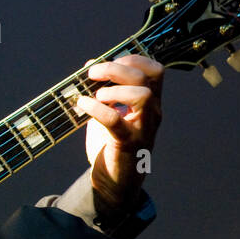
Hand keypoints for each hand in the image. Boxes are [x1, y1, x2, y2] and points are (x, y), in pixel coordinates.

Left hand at [77, 54, 163, 210]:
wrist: (113, 179)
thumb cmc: (111, 142)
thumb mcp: (108, 110)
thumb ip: (103, 88)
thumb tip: (90, 63)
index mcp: (150, 102)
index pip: (156, 71)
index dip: (135, 59)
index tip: (112, 60)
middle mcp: (152, 113)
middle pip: (148, 78)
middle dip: (117, 69)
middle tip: (93, 74)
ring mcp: (143, 128)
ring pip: (143, 96)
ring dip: (113, 90)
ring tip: (96, 96)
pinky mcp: (128, 144)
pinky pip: (116, 120)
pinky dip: (97, 108)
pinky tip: (83, 105)